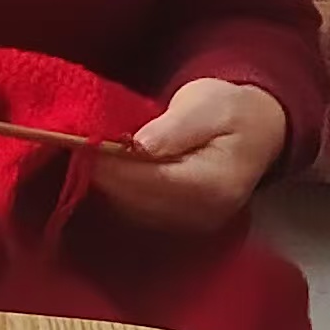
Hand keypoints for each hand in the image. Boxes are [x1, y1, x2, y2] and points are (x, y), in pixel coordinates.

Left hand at [92, 79, 289, 233]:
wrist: (257, 131)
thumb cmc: (231, 110)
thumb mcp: (207, 104)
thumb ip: (176, 126)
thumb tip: (140, 145)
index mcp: (215, 185)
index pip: (154, 181)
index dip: (115, 166)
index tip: (83, 144)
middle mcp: (204, 215)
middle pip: (139, 200)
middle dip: (104, 175)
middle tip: (72, 145)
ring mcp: (193, 226)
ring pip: (133, 210)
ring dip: (107, 184)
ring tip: (84, 154)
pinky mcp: (180, 224)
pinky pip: (138, 212)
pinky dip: (118, 191)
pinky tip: (104, 168)